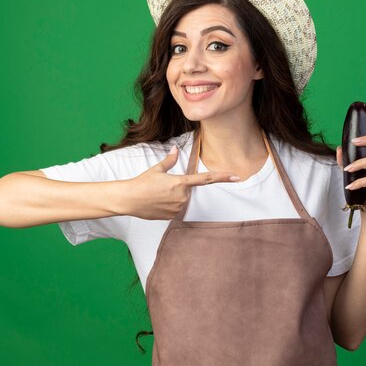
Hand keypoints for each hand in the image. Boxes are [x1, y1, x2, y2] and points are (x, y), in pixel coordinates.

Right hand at [122, 146, 239, 219]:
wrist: (129, 199)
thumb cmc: (142, 183)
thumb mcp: (156, 169)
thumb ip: (170, 160)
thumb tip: (175, 149)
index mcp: (180, 182)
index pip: (206, 179)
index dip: (222, 177)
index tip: (236, 176)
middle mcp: (182, 196)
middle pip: (187, 190)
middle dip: (177, 188)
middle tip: (161, 187)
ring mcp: (177, 208)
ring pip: (182, 200)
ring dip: (172, 197)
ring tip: (157, 195)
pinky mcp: (172, 216)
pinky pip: (176, 209)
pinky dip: (168, 205)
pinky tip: (157, 203)